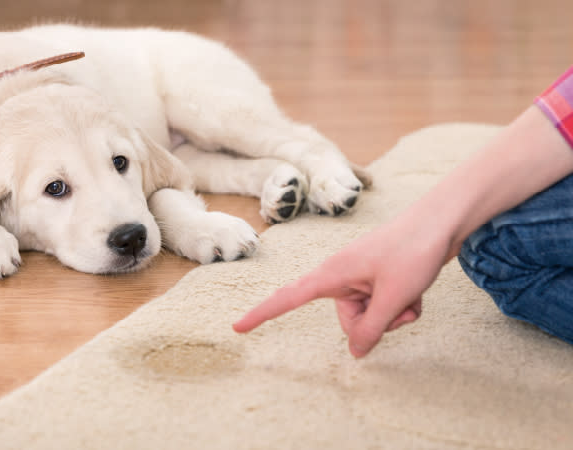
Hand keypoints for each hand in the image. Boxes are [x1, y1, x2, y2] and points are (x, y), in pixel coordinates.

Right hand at [232, 216, 453, 357]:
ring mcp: (361, 278)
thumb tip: (356, 353)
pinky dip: (402, 306)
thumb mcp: (393, 297)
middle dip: (376, 323)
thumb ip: (372, 329)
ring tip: (411, 293)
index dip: (262, 314)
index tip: (238, 327)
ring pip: (370, 317)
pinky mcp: (377, 279)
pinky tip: (417, 291)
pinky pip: (384, 307)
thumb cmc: (413, 250)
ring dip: (394, 314)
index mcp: (332, 274)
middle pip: (348, 321)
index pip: (288, 298)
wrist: (442, 221)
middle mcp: (342, 276)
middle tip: (399, 305)